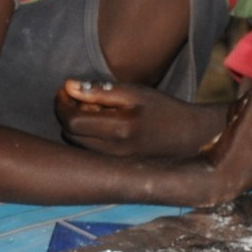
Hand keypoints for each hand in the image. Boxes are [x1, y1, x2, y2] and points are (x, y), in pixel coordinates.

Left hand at [55, 79, 221, 157]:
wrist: (189, 136)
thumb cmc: (162, 109)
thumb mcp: (133, 93)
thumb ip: (99, 90)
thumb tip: (67, 85)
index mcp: (118, 130)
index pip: (71, 121)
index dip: (62, 104)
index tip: (65, 89)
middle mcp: (113, 151)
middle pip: (69, 134)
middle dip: (66, 113)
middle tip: (79, 97)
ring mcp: (114, 162)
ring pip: (76, 144)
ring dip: (75, 126)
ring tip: (94, 110)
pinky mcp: (116, 166)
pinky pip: (89, 151)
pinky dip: (86, 136)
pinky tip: (101, 125)